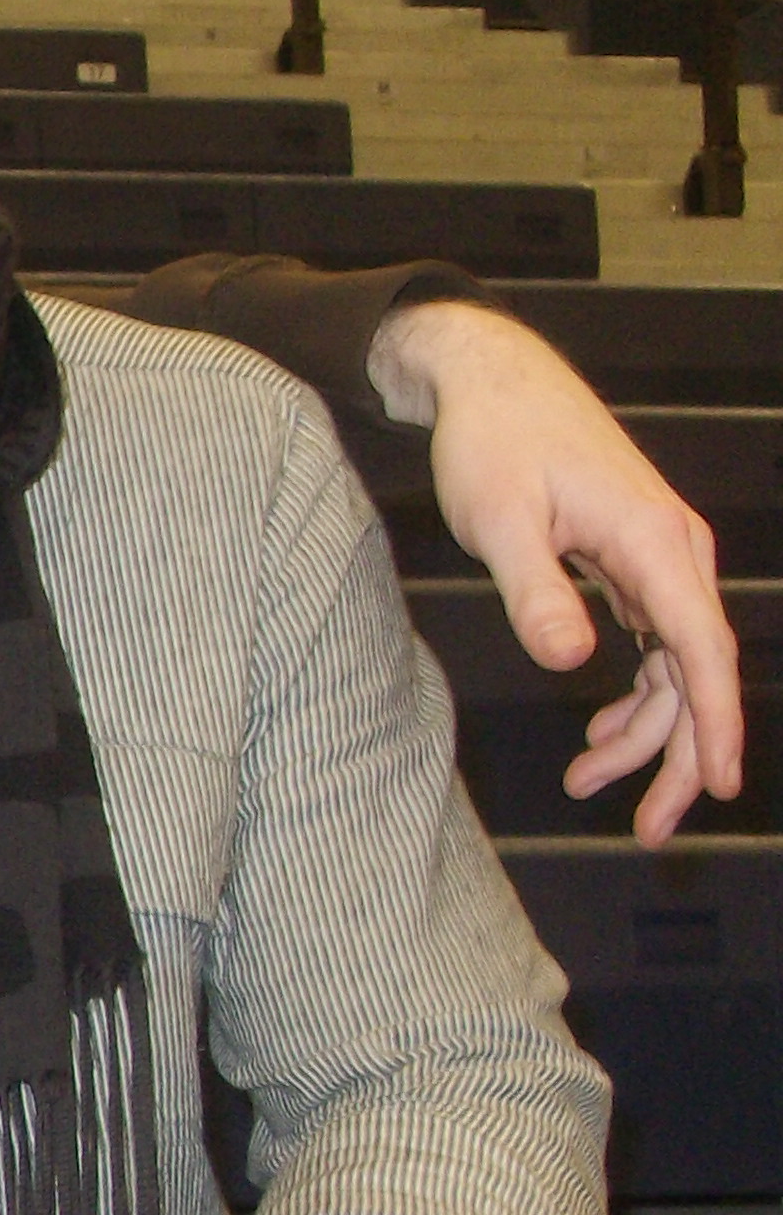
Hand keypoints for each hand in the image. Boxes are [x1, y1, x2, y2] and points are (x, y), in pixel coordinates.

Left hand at [396, 296, 744, 842]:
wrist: (492, 382)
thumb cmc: (492, 443)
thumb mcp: (498, 519)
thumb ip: (536, 589)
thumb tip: (571, 657)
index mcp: (651, 542)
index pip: (702, 648)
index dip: (716, 721)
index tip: (722, 783)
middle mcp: (671, 552)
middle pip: (697, 671)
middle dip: (681, 754)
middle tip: (651, 831)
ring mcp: (657, 559)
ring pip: (675, 665)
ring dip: (644, 731)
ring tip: (588, 784)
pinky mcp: (633, 563)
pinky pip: (653, 643)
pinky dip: (634, 692)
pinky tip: (601, 734)